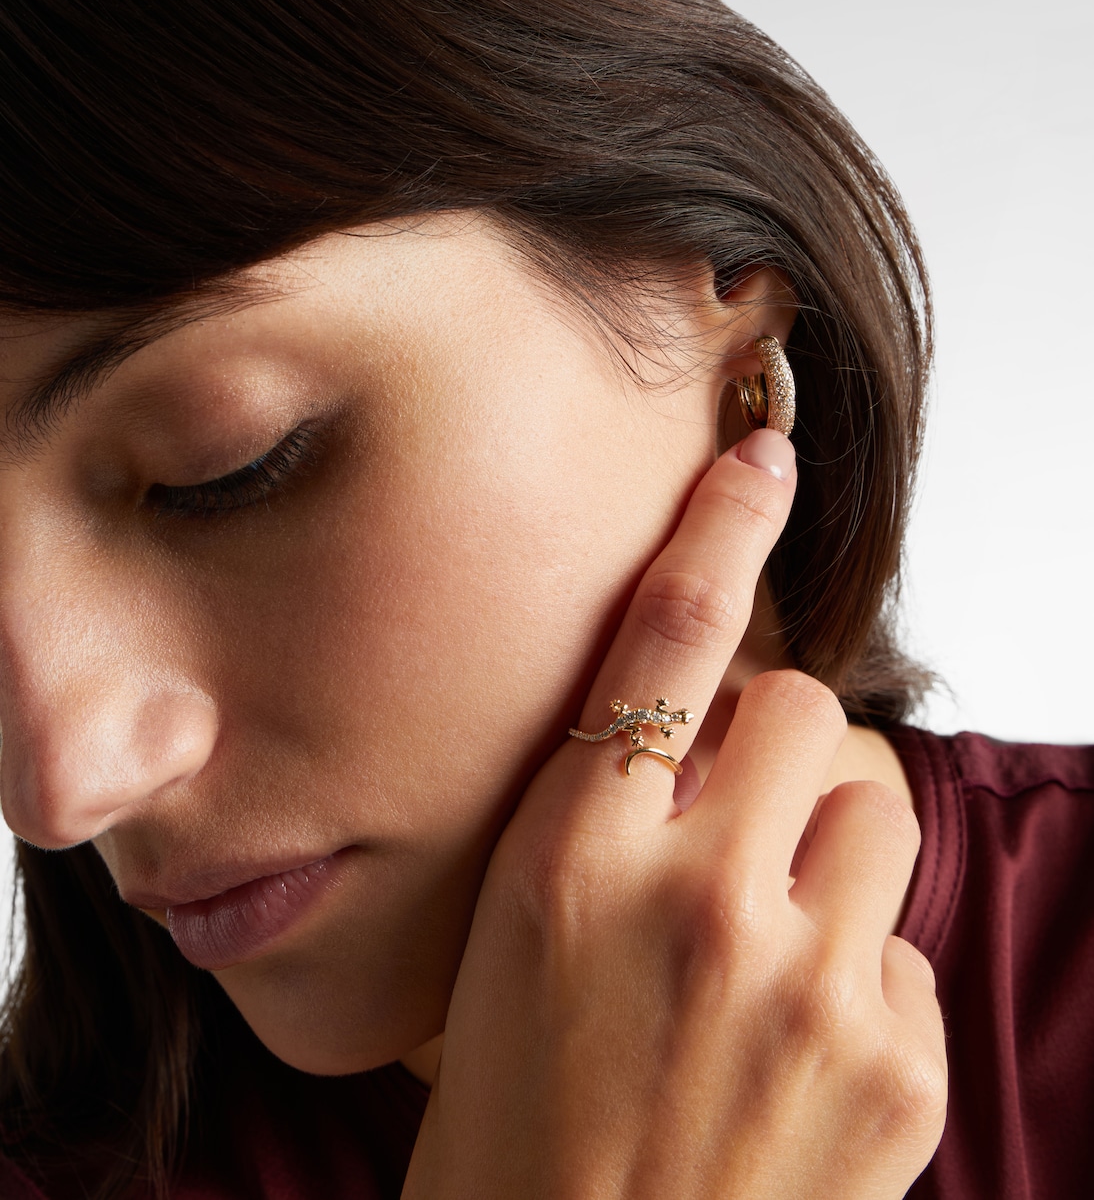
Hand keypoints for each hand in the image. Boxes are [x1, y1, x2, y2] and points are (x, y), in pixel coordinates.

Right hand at [403, 429, 946, 1198]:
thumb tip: (715, 741)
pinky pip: (904, 936)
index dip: (718, 527)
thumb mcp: (515, 940)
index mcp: (570, 862)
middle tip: (738, 817)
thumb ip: (609, 823)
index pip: (664, 638)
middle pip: (802, 704)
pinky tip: (798, 1040)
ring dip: (832, 833)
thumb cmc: (518, 1119)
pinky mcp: (892, 1060)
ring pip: (877, 798)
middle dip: (779, 742)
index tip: (764, 456)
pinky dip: (859, 961)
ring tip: (775, 924)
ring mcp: (808, 983)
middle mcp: (696, 900)